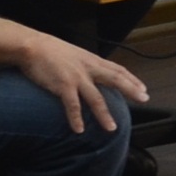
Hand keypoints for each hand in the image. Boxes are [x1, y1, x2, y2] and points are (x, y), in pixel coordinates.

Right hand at [12, 32, 147, 133]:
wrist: (31, 46)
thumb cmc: (49, 50)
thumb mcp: (74, 54)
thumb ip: (85, 64)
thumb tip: (93, 72)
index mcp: (91, 60)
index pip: (117, 69)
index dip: (132, 79)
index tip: (143, 88)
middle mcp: (88, 68)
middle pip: (115, 79)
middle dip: (131, 90)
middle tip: (144, 99)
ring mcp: (76, 77)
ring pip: (96, 98)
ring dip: (104, 115)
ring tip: (112, 129)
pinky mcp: (63, 85)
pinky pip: (72, 105)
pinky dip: (76, 118)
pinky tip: (79, 130)